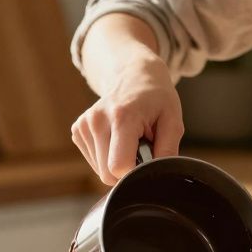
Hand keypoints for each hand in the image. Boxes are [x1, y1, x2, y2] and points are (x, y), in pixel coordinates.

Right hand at [71, 58, 182, 184]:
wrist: (134, 75)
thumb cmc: (156, 98)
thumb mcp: (173, 121)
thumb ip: (167, 151)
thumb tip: (158, 176)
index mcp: (121, 117)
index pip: (118, 167)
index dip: (134, 173)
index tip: (146, 161)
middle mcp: (96, 120)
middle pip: (107, 173)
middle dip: (127, 169)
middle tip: (141, 147)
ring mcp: (84, 125)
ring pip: (100, 170)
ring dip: (117, 161)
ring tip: (129, 140)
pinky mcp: (77, 130)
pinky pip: (94, 162)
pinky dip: (107, 156)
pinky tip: (117, 139)